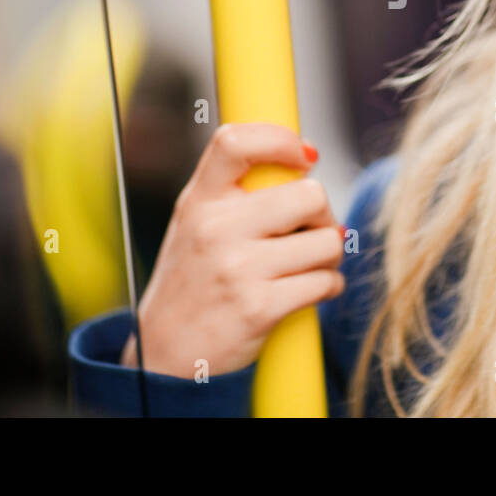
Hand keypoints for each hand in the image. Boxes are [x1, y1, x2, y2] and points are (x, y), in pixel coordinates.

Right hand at [125, 123, 343, 378]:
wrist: (165, 356)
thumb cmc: (193, 283)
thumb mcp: (195, 225)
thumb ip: (235, 192)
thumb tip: (306, 161)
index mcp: (199, 201)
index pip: (235, 141)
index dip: (281, 139)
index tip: (305, 156)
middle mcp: (215, 228)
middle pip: (308, 194)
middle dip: (323, 215)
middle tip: (314, 231)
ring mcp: (237, 268)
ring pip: (327, 241)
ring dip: (330, 256)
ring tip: (311, 265)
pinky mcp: (259, 307)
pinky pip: (325, 282)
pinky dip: (330, 286)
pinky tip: (313, 290)